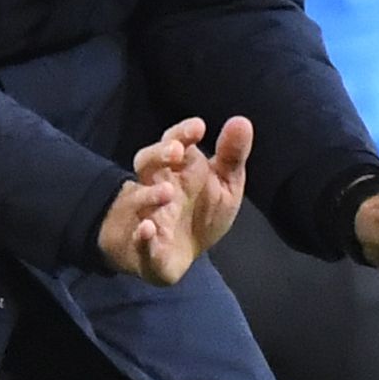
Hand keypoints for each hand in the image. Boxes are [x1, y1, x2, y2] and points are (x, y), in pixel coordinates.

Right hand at [95, 116, 251, 286]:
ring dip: (149, 194)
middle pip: (146, 163)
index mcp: (176, 168)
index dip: (182, 134)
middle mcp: (154, 186)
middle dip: (158, 154)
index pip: (173, 143)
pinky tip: (147, 229)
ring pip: (137, 199)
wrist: (177, 258)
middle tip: (175, 150)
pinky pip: (137, 241)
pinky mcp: (142, 248)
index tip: (198, 127)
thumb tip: (242, 121)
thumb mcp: (224, 185)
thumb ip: (232, 156)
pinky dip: (140, 236)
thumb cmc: (200, 214)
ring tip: (168, 192)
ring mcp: (144, 215)